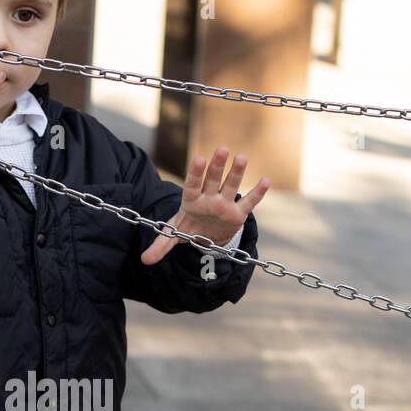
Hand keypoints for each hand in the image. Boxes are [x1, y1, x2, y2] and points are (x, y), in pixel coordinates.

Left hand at [140, 146, 269, 263]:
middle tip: (221, 149)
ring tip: (242, 158)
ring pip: (231, 186)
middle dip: (217, 166)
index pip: (192, 184)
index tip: (199, 159)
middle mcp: (209, 198)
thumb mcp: (174, 235)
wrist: (206, 233)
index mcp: (191, 200)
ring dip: (236, 173)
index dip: (195, 173)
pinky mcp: (238, 214)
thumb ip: (161, 245)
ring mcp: (224, 204)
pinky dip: (257, 193)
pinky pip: (249, 202)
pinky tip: (266, 181)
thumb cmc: (189, 227)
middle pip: (212, 180)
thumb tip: (144, 261)